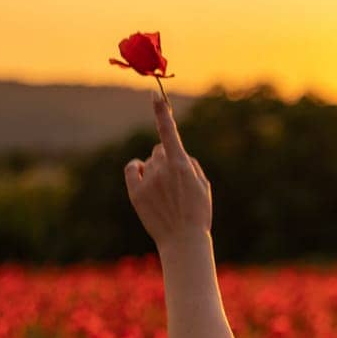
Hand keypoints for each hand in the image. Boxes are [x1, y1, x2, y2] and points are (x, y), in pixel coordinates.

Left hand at [125, 96, 212, 246]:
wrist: (183, 241)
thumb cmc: (198, 213)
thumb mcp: (203, 185)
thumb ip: (189, 164)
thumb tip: (175, 154)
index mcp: (182, 165)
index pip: (169, 132)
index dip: (162, 112)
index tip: (155, 96)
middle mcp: (162, 169)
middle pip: (160, 150)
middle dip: (167, 158)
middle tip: (177, 182)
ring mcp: (148, 181)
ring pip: (149, 161)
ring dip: (156, 169)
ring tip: (167, 194)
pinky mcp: (136, 192)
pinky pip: (132, 168)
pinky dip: (137, 169)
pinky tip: (144, 178)